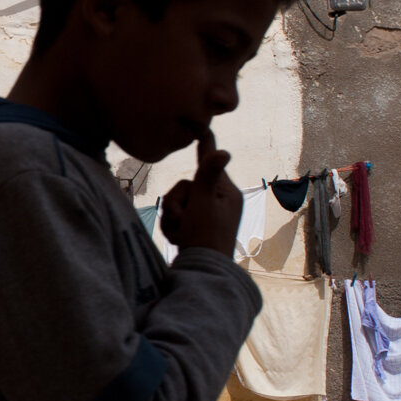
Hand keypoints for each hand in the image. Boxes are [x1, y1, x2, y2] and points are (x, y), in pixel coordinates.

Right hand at [161, 131, 242, 254]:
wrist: (202, 271)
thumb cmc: (205, 236)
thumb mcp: (204, 203)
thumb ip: (207, 175)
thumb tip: (223, 150)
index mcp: (227, 192)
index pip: (212, 162)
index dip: (205, 146)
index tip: (204, 129)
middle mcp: (220, 201)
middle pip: (186, 186)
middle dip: (177, 202)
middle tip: (181, 218)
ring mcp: (208, 214)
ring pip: (178, 201)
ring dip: (173, 216)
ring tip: (180, 232)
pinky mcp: (197, 226)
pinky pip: (177, 216)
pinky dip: (173, 226)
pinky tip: (178, 238)